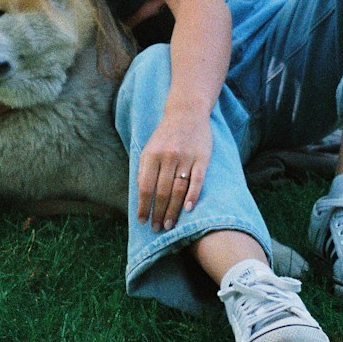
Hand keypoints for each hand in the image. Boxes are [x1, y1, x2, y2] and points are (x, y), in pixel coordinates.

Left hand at [135, 109, 212, 231]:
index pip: (145, 187)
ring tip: (169, 224)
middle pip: (162, 191)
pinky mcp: (202, 158)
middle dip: (158, 213)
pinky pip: (197, 180)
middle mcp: (168, 156)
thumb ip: (144, 169)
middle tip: (157, 228)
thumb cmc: (165, 135)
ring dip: (173, 210)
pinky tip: (188, 209)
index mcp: (151, 155)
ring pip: (178, 189)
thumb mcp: (149, 148)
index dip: (143, 206)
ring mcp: (186, 157)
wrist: (187, 113)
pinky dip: (192, 196)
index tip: (142, 220)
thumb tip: (140, 195)